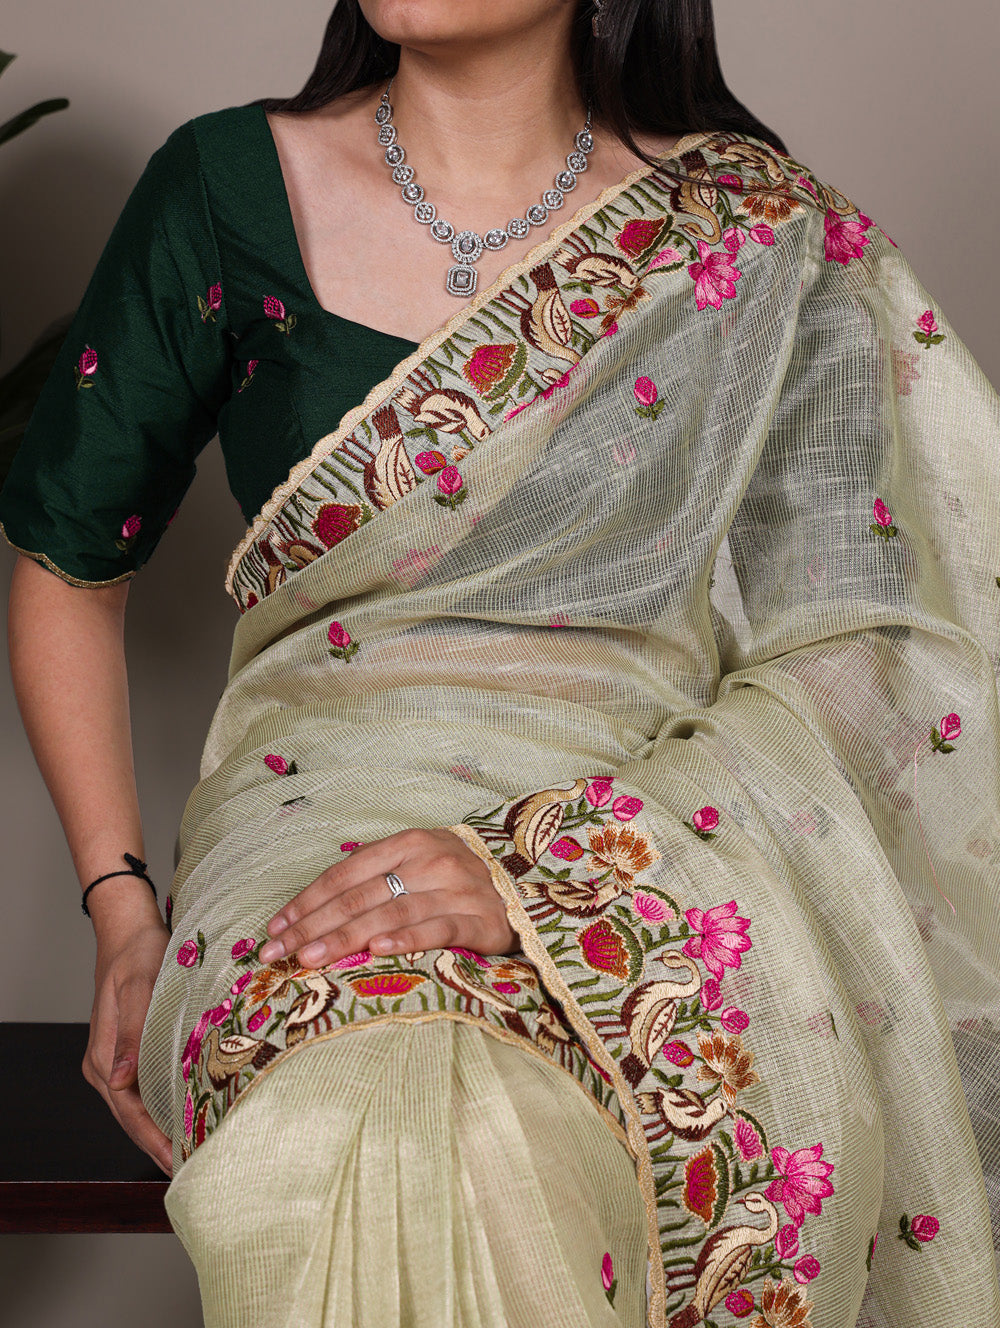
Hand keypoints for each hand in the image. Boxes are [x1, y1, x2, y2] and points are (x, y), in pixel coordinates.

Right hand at [84, 918, 172, 1177]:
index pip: (129, 1111)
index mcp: (102, 1057)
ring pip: (140, 1105)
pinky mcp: (130, 1051)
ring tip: (195, 1149)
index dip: (153, 1138)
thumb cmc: (138, 953)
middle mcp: (105, 1065)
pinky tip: (187, 1112)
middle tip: (194, 1166)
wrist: (130, 931)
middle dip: (160, 1143)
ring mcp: (116, 1060)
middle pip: (133, 1116)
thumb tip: (120, 1080)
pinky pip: (146, 1087)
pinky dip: (165, 1104)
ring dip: (163, 1126)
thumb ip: (133, 1032)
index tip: (176, 1159)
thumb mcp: (140, 986)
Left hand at [260, 828, 518, 966]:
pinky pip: (437, 929)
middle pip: (359, 895)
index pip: (345, 872)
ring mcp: (456, 889)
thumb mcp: (419, 864)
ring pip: (389, 913)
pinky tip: (378, 950)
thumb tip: (314, 906)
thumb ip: (376, 877)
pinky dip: (406, 939)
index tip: (274, 928)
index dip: (307, 900)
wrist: (526, 892)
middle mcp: (431, 860)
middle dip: (312, 924)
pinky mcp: (480, 920)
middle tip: (276, 953)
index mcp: (409, 842)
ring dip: (344, 937)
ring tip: (309, 958)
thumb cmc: (459, 882)